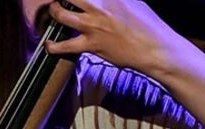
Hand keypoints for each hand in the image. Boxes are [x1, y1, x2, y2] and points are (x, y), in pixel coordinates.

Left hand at [44, 0, 189, 79]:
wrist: (154, 48)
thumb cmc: (146, 25)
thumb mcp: (132, 1)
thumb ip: (114, 0)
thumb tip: (105, 0)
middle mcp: (100, 4)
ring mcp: (94, 24)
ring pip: (61, 13)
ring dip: (53, 11)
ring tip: (53, 11)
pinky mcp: (92, 44)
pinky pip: (65, 45)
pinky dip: (53, 46)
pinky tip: (49, 45)